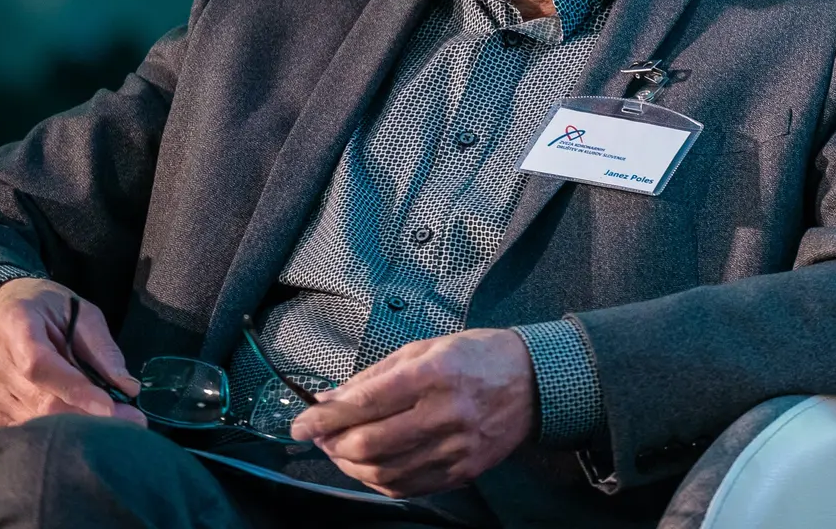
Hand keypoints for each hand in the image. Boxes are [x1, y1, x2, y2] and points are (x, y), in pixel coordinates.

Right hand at [0, 277, 144, 428]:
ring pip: (35, 421)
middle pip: (40, 401)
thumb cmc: (47, 308)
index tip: (111, 407)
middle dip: (88, 416)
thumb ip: (102, 348)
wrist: (5, 309)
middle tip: (131, 423)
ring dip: (77, 428)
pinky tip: (83, 426)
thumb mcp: (82, 312)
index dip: (75, 390)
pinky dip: (56, 431)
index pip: (40, 366)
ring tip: (113, 426)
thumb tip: (127, 388)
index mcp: (16, 325)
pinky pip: (27, 429)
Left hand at [290, 328, 535, 496]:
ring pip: (385, 472)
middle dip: (332, 444)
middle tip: (320, 437)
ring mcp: (456, 447)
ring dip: (352, 466)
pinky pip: (409, 486)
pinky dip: (379, 481)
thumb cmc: (479, 356)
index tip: (300, 424)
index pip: (364, 402)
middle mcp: (445, 412)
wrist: (535, 382)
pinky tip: (370, 467)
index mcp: (433, 373)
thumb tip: (330, 398)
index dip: (324, 418)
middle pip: (370, 443)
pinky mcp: (463, 470)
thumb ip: (375, 375)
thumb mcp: (426, 348)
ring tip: (342, 451)